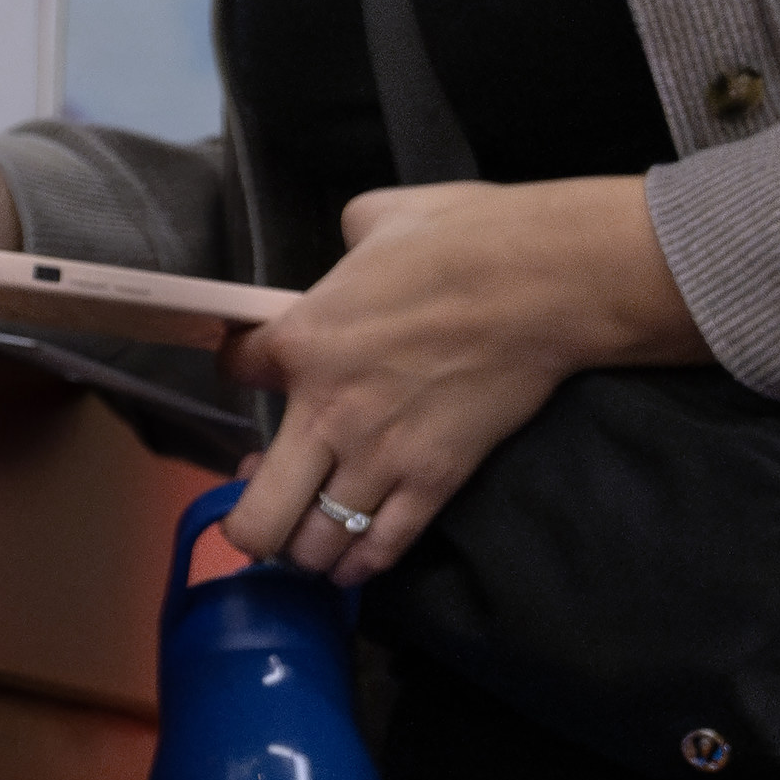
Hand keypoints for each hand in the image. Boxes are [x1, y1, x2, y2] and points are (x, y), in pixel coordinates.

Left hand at [219, 174, 708, 582]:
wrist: (546, 280)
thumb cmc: (468, 239)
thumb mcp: (383, 216)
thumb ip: (350, 242)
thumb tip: (356, 252)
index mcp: (302, 339)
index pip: (234, 371)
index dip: (244, 366)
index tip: (263, 367)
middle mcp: (325, 414)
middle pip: (255, 518)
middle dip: (250, 526)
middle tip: (265, 506)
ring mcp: (380, 456)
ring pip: (314, 546)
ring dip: (309, 548)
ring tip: (315, 538)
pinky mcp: (436, 479)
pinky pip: (382, 545)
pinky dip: (362, 563)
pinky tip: (355, 562)